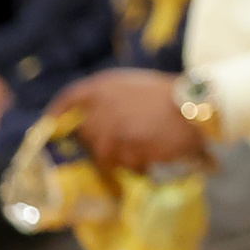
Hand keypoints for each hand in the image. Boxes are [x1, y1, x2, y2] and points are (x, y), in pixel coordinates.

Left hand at [48, 69, 206, 172]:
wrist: (198, 106)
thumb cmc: (174, 95)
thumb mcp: (138, 87)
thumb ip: (112, 100)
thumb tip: (92, 121)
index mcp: (105, 85)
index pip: (70, 98)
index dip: (58, 112)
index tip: (51, 124)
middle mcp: (100, 105)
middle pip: (86, 132)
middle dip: (102, 141)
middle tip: (124, 144)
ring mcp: (109, 127)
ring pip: (104, 152)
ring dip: (122, 156)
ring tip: (145, 150)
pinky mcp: (121, 147)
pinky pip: (122, 163)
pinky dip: (136, 164)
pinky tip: (153, 156)